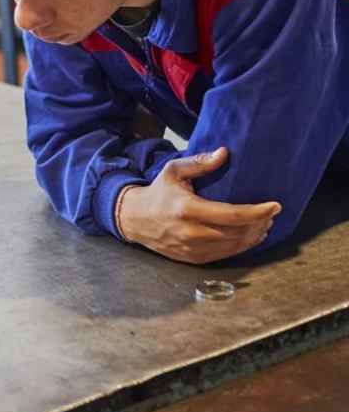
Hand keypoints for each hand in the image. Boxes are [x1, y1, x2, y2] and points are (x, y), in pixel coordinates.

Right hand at [117, 147, 280, 263]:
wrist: (134, 218)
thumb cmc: (158, 192)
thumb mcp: (174, 171)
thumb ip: (199, 163)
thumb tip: (224, 153)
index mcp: (188, 209)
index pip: (232, 214)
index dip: (258, 212)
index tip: (275, 205)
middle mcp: (191, 232)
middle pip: (238, 232)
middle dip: (260, 224)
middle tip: (271, 214)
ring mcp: (191, 248)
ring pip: (234, 246)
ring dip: (254, 236)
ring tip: (264, 225)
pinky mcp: (192, 258)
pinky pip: (224, 255)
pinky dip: (241, 247)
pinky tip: (249, 237)